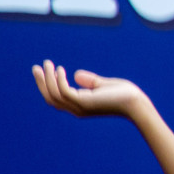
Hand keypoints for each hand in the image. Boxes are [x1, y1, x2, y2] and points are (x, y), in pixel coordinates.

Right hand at [32, 60, 147, 119]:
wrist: (136, 103)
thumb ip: (90, 82)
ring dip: (47, 79)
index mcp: (80, 106)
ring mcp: (79, 107)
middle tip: (37, 67)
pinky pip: (64, 92)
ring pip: (54, 95)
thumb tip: (76, 75)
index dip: (48, 85)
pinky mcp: (84, 102)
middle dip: (42, 83)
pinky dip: (59, 81)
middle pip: (50, 98)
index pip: (57, 98)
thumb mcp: (104, 85)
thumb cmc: (124, 94)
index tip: (44, 70)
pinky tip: (60, 69)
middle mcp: (76, 109)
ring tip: (47, 64)